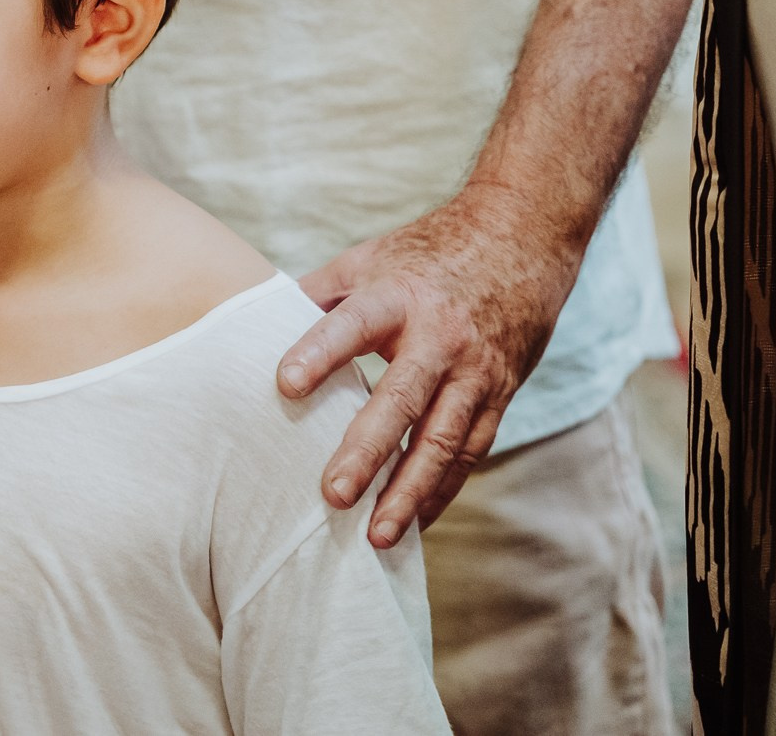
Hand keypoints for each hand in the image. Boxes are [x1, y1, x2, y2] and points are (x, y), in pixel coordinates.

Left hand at [276, 185, 583, 547]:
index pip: (353, 324)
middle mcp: (440, 336)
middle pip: (403, 398)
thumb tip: (254, 323)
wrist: (521, 241)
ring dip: (410, 491)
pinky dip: (442, 490)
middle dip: (368, 450)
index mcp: (397, 295)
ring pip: (444, 439)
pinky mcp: (500, 395)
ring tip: (376, 535)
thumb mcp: (367, 259)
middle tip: (333, 495)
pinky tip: (415, 522)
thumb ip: (316, 295)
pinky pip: (470, 451)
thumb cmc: (426, 255)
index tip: (284, 386)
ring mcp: (475, 371)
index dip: (319, 353)